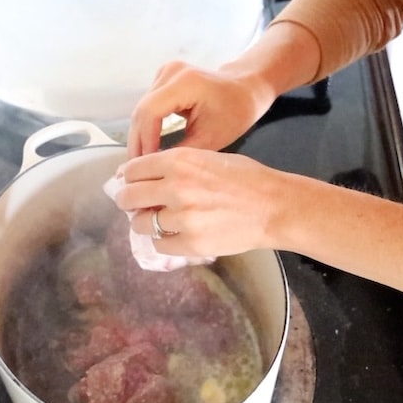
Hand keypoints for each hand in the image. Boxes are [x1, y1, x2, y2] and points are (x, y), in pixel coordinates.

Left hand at [114, 147, 285, 257]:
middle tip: (134, 206)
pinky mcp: (191, 243)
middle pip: (129, 197)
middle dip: (128, 201)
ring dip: (145, 223)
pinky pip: (159, 245)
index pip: (133, 169)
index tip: (129, 184)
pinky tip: (176, 235)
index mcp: (179, 161)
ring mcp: (182, 217)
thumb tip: (143, 175)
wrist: (275, 207)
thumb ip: (175, 165)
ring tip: (160, 222)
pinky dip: (163, 241)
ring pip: (140, 223)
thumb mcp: (208, 157)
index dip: (128, 178)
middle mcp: (176, 187)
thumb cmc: (247, 179)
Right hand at [126, 60, 276, 157]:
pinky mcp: (163, 79)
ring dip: (140, 136)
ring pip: (141, 110)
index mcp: (186, 83)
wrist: (245, 89)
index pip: (149, 112)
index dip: (144, 140)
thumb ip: (181, 152)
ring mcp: (165, 73)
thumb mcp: (211, 138)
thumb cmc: (236, 111)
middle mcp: (171, 72)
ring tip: (141, 162)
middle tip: (137, 170)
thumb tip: (155, 168)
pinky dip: (146, 127)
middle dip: (138, 142)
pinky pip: (147, 107)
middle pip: (141, 111)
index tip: (145, 164)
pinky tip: (147, 147)